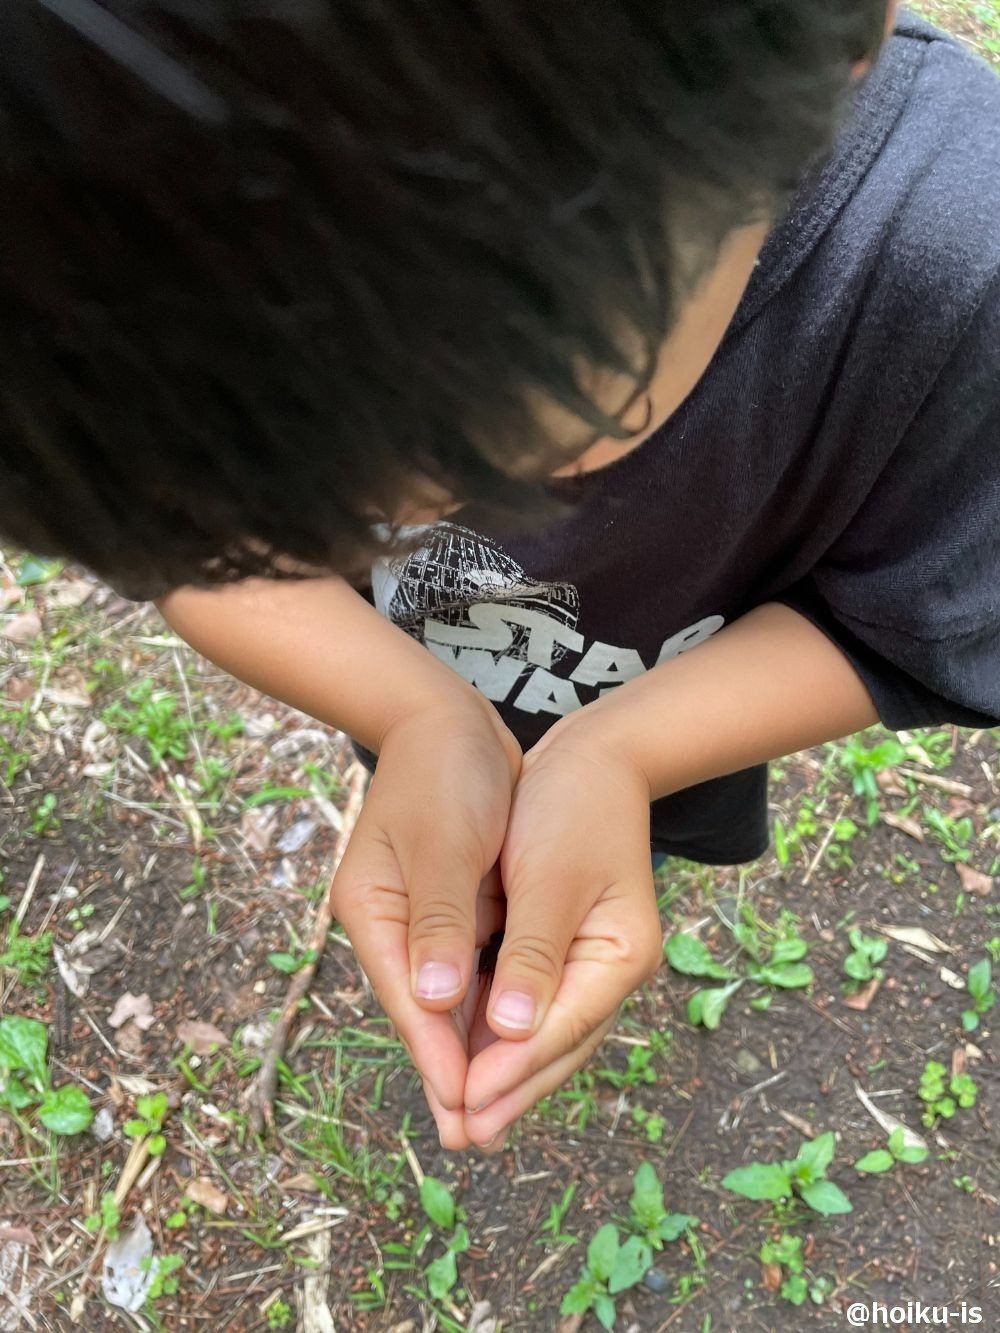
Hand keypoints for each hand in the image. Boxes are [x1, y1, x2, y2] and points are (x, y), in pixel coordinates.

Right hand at [329, 698, 519, 1146]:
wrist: (447, 716)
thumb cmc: (445, 771)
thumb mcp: (445, 842)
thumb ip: (442, 919)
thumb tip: (435, 999)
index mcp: (374, 912)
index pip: (411, 1001)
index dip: (440, 1058)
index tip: (467, 1111)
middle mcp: (392, 924)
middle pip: (425, 1012)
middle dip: (454, 1070)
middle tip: (479, 1138)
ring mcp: (420, 917)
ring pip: (451, 997)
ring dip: (474, 1046)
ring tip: (499, 1106)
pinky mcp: (451, 905)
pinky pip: (472, 967)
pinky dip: (489, 1002)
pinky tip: (511, 1035)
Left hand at [460, 721, 662, 1148]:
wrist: (592, 756)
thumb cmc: (571, 805)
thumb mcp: (550, 876)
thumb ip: (532, 954)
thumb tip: (511, 1032)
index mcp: (621, 955)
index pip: (558, 1029)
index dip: (508, 1070)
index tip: (463, 1105)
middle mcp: (610, 968)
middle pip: (555, 1046)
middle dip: (507, 1090)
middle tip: (460, 1137)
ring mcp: (590, 960)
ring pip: (542, 1032)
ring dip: (502, 1071)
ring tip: (460, 1115)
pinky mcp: (562, 945)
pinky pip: (530, 1003)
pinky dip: (499, 1031)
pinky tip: (467, 1053)